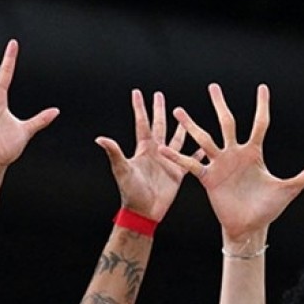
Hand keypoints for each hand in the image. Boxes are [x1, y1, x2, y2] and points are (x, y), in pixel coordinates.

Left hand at [95, 89, 190, 221]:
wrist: (144, 212)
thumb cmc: (131, 192)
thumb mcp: (122, 170)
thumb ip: (114, 153)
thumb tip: (99, 138)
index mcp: (143, 149)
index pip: (142, 123)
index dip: (140, 108)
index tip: (137, 92)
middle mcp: (156, 152)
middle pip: (159, 126)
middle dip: (159, 110)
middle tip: (160, 95)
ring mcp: (167, 161)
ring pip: (176, 139)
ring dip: (180, 128)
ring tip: (184, 116)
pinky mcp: (178, 173)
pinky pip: (190, 160)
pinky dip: (197, 154)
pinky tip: (204, 147)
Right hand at [162, 83, 303, 241]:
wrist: (250, 227)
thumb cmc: (268, 208)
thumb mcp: (287, 190)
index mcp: (254, 153)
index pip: (259, 124)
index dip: (262, 106)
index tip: (262, 88)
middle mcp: (235, 154)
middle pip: (227, 124)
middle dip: (220, 105)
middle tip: (213, 86)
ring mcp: (220, 165)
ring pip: (205, 139)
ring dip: (192, 125)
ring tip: (178, 110)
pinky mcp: (209, 179)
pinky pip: (191, 165)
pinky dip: (178, 159)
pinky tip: (162, 150)